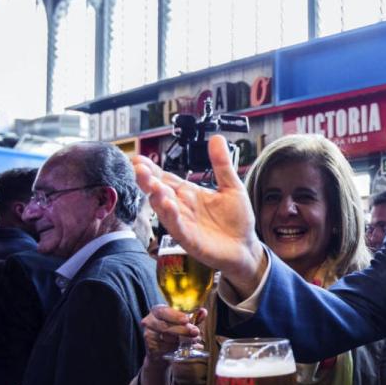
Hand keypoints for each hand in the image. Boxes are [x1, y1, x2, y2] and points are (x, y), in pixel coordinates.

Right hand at [131, 135, 266, 296]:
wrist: (246, 246)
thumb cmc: (237, 220)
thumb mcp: (231, 187)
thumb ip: (221, 164)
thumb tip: (217, 138)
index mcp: (189, 194)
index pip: (165, 178)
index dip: (152, 169)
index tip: (139, 159)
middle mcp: (182, 207)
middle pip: (159, 192)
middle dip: (148, 180)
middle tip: (139, 168)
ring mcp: (184, 224)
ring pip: (164, 210)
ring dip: (157, 197)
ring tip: (153, 186)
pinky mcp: (190, 240)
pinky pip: (177, 228)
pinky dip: (172, 217)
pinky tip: (168, 206)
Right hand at [141, 305, 205, 359]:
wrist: (161, 349)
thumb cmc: (173, 330)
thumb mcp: (183, 322)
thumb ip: (194, 316)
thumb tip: (203, 312)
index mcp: (158, 311)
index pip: (163, 311)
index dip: (175, 316)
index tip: (186, 320)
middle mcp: (150, 321)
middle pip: (165, 326)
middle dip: (183, 330)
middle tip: (195, 332)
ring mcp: (149, 335)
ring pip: (166, 338)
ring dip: (183, 340)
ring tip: (194, 340)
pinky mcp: (151, 347)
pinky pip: (165, 348)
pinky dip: (177, 348)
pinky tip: (185, 347)